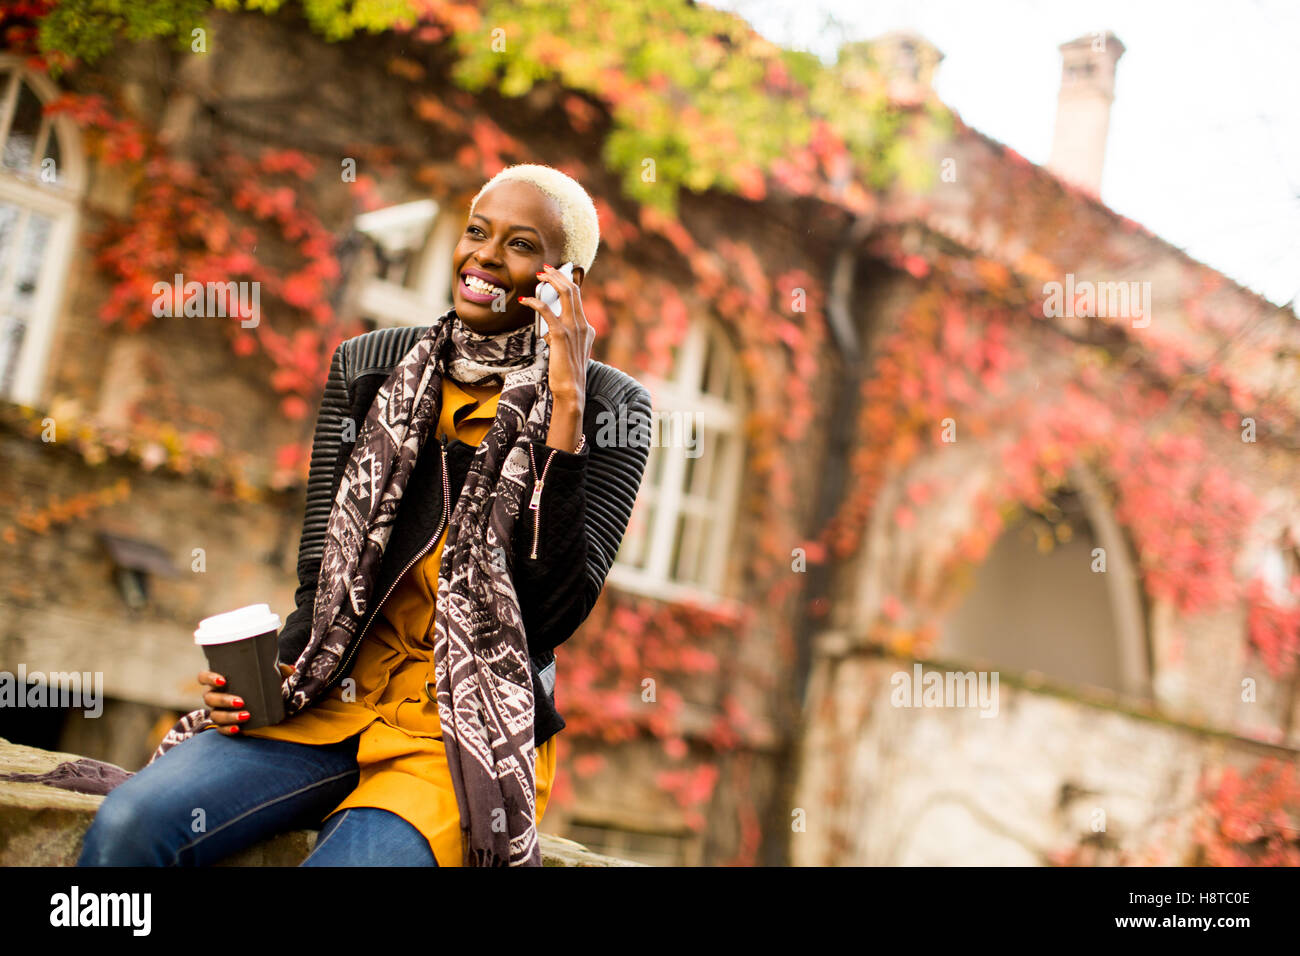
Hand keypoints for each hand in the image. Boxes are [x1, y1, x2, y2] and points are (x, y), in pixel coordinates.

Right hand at [198, 663, 293, 734]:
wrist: (262, 703)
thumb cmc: (260, 684)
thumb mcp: (268, 675)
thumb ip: (278, 670)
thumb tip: (291, 669)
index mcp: (218, 681)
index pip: (203, 677)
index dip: (208, 678)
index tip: (223, 680)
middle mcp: (214, 696)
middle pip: (209, 698)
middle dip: (224, 700)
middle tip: (241, 701)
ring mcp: (217, 711)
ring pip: (215, 715)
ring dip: (229, 716)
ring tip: (246, 715)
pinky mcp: (223, 724)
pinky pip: (221, 729)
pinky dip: (228, 729)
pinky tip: (238, 729)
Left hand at [518, 264, 592, 449]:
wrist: (571, 390)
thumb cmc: (567, 373)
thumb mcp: (567, 351)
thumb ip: (561, 336)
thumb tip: (547, 328)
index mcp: (586, 328)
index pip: (578, 298)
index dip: (566, 282)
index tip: (554, 274)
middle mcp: (583, 325)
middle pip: (574, 290)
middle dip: (559, 275)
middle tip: (545, 269)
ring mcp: (574, 329)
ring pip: (566, 294)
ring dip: (551, 281)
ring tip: (538, 276)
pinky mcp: (561, 336)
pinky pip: (548, 312)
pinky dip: (536, 302)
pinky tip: (526, 300)